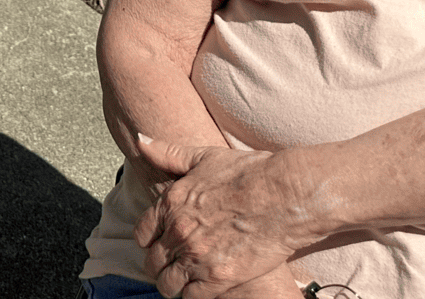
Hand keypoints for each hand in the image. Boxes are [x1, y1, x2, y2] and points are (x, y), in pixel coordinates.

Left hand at [135, 139, 319, 298]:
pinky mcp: (218, 278)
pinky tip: (204, 287)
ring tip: (185, 280)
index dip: (149, 241)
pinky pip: (192, 298)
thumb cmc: (248, 172)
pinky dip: (194, 295)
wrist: (284, 195)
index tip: (158, 243)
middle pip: (153, 263)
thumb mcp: (204, 156)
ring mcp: (197, 257)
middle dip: (159, 265)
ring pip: (168, 284)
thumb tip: (141, 141)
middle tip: (171, 265)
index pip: (143, 234)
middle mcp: (178, 232)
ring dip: (173, 284)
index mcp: (171, 203)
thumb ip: (169, 153)